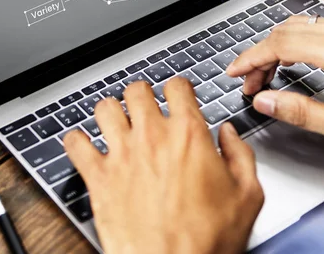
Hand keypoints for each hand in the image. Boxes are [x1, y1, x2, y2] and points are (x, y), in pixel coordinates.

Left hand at [63, 78, 263, 253]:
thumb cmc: (208, 241)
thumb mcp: (248, 195)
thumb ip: (240, 155)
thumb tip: (228, 135)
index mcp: (188, 134)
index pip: (177, 86)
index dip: (178, 87)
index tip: (177, 94)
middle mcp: (152, 136)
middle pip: (137, 90)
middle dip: (142, 94)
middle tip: (145, 105)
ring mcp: (122, 154)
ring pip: (105, 108)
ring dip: (111, 111)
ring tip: (116, 121)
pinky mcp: (98, 178)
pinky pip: (75, 144)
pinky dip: (76, 140)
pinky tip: (84, 144)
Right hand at [227, 17, 323, 157]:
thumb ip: (299, 112)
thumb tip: (265, 100)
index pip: (281, 44)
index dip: (251, 58)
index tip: (234, 71)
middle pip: (287, 31)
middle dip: (260, 55)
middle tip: (248, 80)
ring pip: (301, 26)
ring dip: (278, 47)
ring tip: (265, 73)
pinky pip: (319, 27)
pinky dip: (297, 42)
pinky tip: (292, 58)